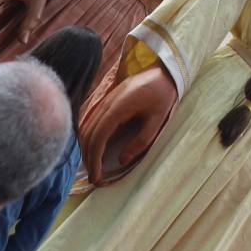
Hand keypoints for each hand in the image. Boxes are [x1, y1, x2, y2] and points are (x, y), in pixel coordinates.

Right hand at [83, 65, 178, 184]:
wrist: (164, 72)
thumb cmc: (162, 96)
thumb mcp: (157, 121)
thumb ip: (140, 141)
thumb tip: (122, 160)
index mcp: (118, 108)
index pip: (98, 137)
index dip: (94, 159)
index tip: (96, 178)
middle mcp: (107, 103)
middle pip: (88, 133)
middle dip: (88, 157)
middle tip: (93, 177)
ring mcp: (105, 100)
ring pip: (87, 126)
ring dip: (86, 147)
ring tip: (92, 166)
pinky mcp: (107, 100)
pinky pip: (91, 120)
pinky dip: (89, 136)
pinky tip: (94, 148)